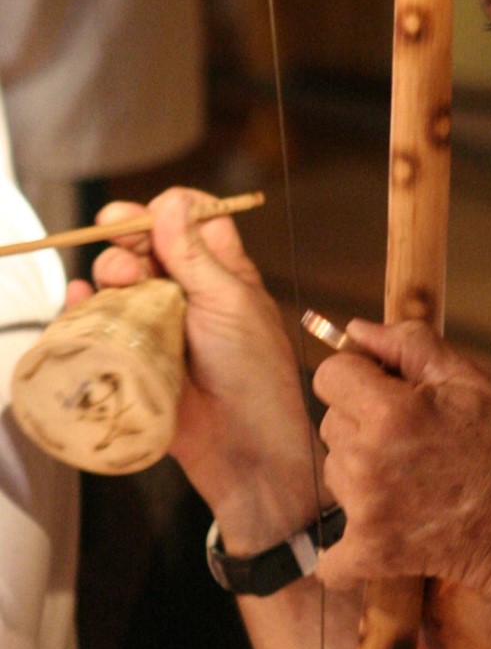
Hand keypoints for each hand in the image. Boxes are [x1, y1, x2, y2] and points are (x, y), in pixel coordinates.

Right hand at [73, 188, 322, 547]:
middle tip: (123, 250)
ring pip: (120, 282)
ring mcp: (159, 324)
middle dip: (129, 241)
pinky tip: (79, 300)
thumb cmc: (253, 371)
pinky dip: (84, 307)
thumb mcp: (229, 302)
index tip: (149, 215)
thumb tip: (171, 203)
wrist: (243, 445)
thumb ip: (195, 254)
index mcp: (223, 273)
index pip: (192, 223)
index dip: (168, 213)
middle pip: (146, 247)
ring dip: (110, 272)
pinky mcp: (135, 355)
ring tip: (115, 283)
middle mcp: (189, 293)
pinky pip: (101, 323)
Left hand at [313, 318, 490, 607]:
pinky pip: (332, 555)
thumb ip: (410, 345)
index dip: (361, 376)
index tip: (391, 391)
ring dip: (363, 472)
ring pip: (335, 472)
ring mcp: (365, 511)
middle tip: (417, 439)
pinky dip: (353, 547)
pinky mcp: (370, 553)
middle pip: (332, 423)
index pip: (331, 375)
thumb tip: (356, 330)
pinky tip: (387, 531)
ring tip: (416, 479)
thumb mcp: (474, 381)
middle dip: (364, 422)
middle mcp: (368, 459)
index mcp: (390, 411)